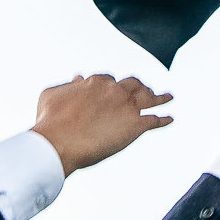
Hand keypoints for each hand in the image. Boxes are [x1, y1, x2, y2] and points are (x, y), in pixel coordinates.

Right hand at [30, 74, 173, 173]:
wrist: (57, 142)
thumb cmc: (50, 120)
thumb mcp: (53, 94)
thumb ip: (68, 85)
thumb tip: (77, 77)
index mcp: (96, 82)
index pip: (109, 80)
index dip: (112, 86)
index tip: (112, 91)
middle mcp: (115, 91)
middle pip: (133, 84)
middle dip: (139, 87)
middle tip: (145, 91)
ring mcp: (127, 107)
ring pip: (149, 98)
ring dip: (159, 97)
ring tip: (167, 97)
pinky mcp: (135, 126)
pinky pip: (155, 120)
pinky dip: (164, 119)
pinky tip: (169, 119)